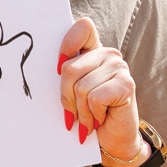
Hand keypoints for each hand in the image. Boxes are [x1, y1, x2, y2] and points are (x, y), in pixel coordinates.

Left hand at [58, 17, 141, 166]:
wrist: (113, 139)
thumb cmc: (88, 114)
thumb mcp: (72, 92)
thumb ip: (64, 76)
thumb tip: (39, 64)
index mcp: (93, 51)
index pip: (82, 28)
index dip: (66, 46)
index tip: (57, 70)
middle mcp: (108, 54)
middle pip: (69, 69)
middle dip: (66, 97)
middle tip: (73, 113)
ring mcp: (119, 67)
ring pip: (80, 87)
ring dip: (81, 111)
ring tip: (89, 119)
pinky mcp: (126, 84)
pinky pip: (94, 98)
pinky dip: (93, 114)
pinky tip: (100, 119)